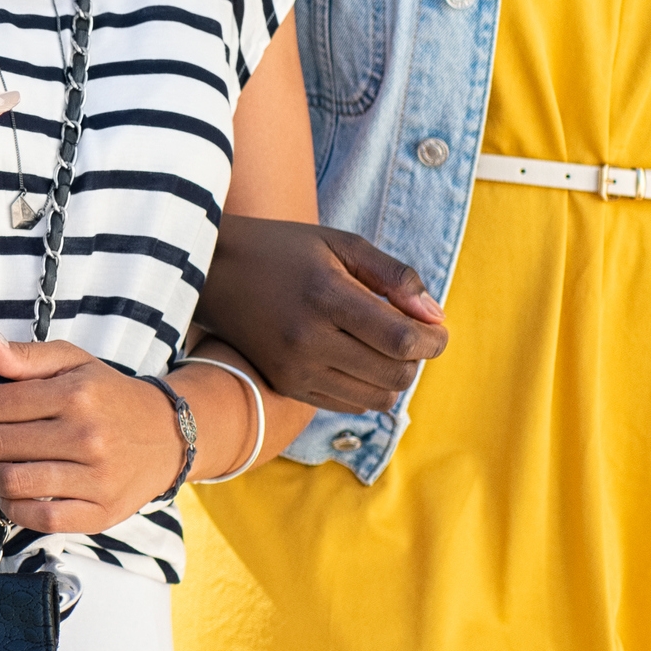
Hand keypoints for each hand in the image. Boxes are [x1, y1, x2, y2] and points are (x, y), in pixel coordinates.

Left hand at [0, 331, 184, 534]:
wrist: (169, 436)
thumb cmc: (109, 396)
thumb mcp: (73, 362)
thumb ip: (25, 355)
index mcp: (75, 394)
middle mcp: (87, 436)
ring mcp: (97, 478)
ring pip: (12, 482)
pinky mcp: (101, 512)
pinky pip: (41, 518)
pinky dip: (15, 509)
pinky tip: (16, 494)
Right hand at [200, 217, 447, 411]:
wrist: (214, 273)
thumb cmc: (285, 250)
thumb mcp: (341, 244)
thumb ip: (394, 276)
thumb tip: (436, 316)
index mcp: (326, 297)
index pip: (402, 340)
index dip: (433, 340)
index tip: (436, 328)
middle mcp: (310, 341)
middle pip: (396, 374)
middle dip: (418, 358)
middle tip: (412, 334)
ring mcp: (296, 369)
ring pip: (378, 398)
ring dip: (395, 376)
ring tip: (383, 347)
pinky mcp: (287, 385)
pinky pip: (350, 406)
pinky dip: (368, 388)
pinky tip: (357, 359)